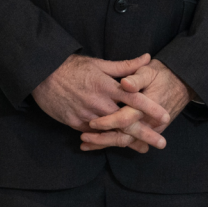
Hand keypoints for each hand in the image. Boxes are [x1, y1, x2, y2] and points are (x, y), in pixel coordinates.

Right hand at [34, 54, 172, 152]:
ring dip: (128, 142)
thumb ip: (124, 66)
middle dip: (145, 134)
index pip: (134, 98)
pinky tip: (119, 145)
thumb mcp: (99, 63)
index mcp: (107, 86)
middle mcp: (99, 103)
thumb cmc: (72, 67)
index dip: (151, 108)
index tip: (166, 117)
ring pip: (111, 133)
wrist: (42, 75)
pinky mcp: (75, 123)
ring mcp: (87, 115)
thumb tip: (147, 58)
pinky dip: (106, 141)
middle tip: (161, 143)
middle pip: (126, 122)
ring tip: (142, 149)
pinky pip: (94, 136)